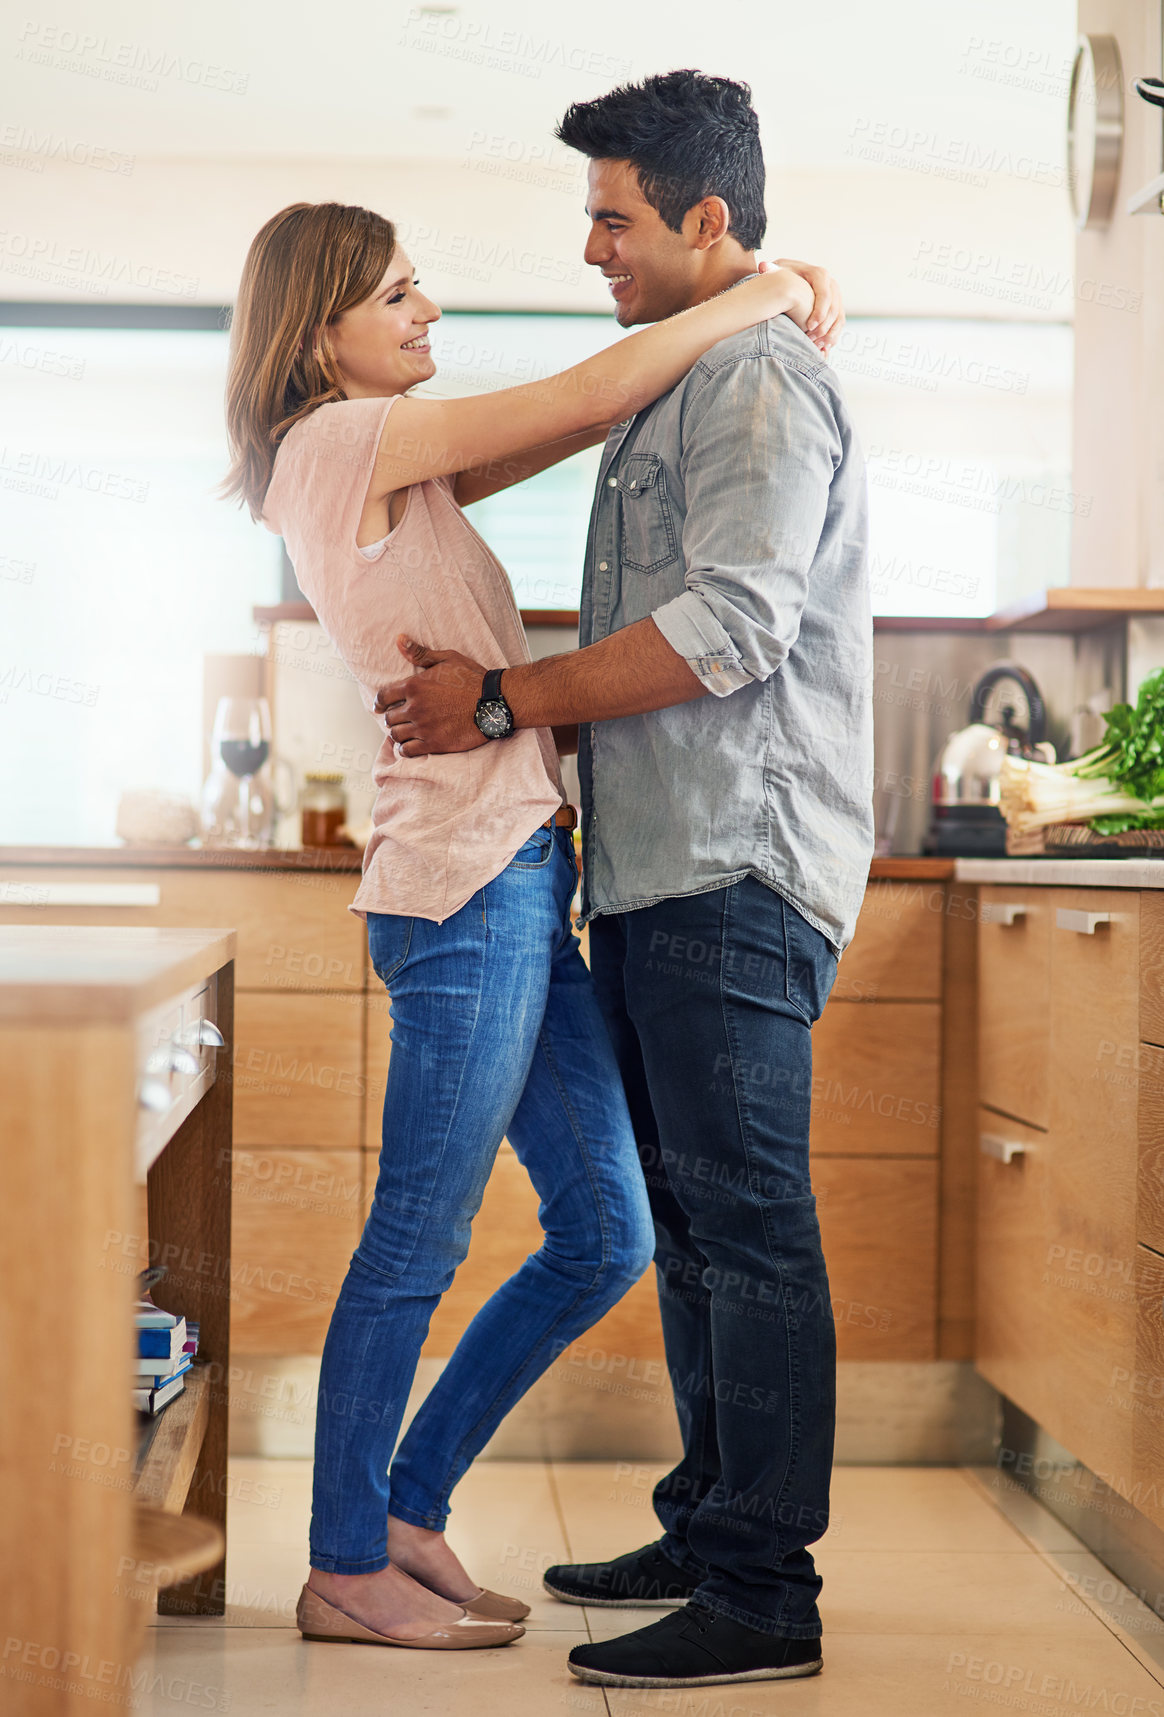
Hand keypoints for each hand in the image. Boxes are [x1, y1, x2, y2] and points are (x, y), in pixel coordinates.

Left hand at [373, 636, 488, 756]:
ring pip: (396, 735)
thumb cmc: (472, 678)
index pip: (383, 697)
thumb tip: (399, 639)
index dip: (379, 702)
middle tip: (399, 719)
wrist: (494, 702)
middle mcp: (415, 708)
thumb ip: (420, 653)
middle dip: (392, 718)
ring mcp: (423, 727)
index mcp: (414, 685)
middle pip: (389, 718)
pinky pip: (407, 751)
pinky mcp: (433, 743)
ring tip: (405, 731)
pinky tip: (410, 745)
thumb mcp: (448, 658)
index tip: (380, 706)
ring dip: (398, 733)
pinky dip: (405, 749)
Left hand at [761, 258, 844, 355]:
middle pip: (834, 309)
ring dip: (829, 335)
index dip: (819, 312)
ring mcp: (836, 297)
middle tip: (811, 340)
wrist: (790, 279)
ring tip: (817, 347)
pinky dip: (832, 337)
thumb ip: (770, 270)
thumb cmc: (781, 276)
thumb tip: (763, 267)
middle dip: (824, 327)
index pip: (825, 294)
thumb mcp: (776, 270)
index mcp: (820, 274)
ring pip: (839, 318)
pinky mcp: (836, 308)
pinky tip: (822, 348)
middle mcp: (831, 284)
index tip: (809, 327)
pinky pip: (838, 324)